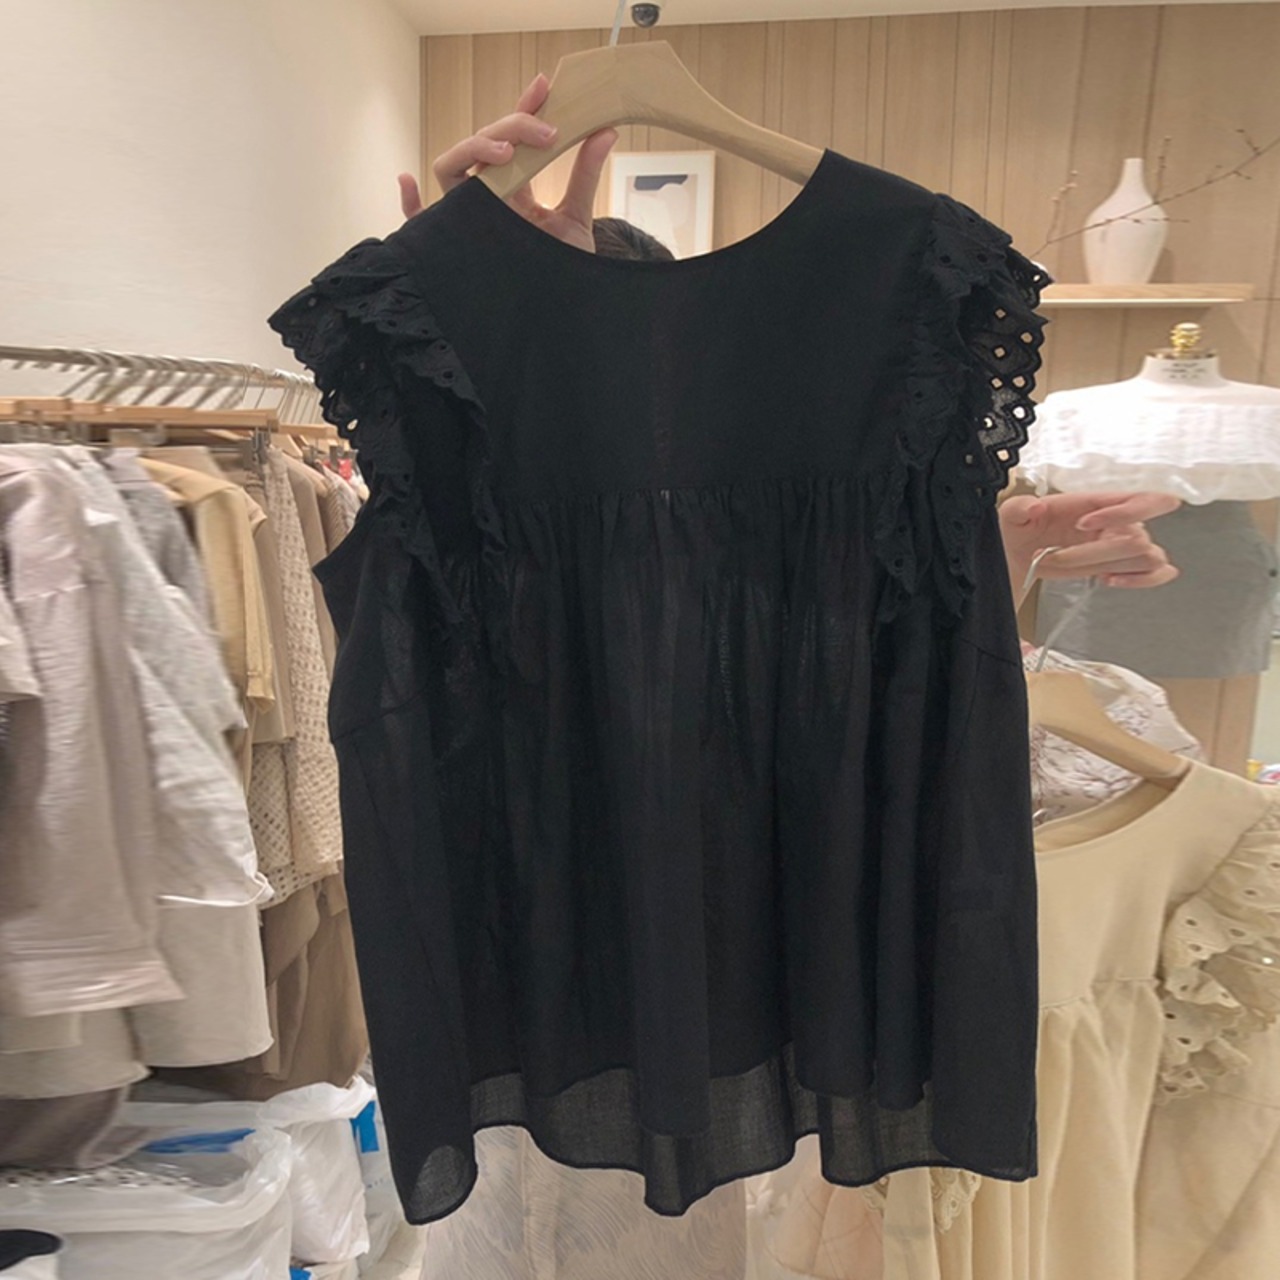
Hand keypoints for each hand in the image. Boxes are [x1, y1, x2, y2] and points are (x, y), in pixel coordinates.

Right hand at [398, 74, 618, 254]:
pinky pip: (421, 224)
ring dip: (471, 150)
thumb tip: (606, 129)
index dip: (522, 111)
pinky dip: (410, 204)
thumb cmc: (566, 270)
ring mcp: (471, 219)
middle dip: (509, 129)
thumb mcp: (578, 219)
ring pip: (451, 170)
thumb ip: (584, 175)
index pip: (510, 141)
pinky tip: (407, 182)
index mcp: (514, 191)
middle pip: (482, 148)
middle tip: (545, 132)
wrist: (564, 313)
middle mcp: (488, 200)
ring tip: (504, 153)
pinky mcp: (458, 244)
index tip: (543, 86)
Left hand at [1000, 491, 1179, 595]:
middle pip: (1136, 539)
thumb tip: (1034, 506)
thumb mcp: (1012, 511)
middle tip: (1055, 555)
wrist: (1020, 552)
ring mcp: (1121, 544)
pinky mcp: (1122, 566)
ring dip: (1107, 567)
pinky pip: (1158, 571)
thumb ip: (1020, 506)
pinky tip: (1111, 578)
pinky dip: (1143, 580)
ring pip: (1147, 557)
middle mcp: (1116, 521)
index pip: (1138, 499)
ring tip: (1073, 566)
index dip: (1119, 514)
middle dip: (1091, 554)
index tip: (1081, 525)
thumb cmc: (1023, 527)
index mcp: (1098, 501)